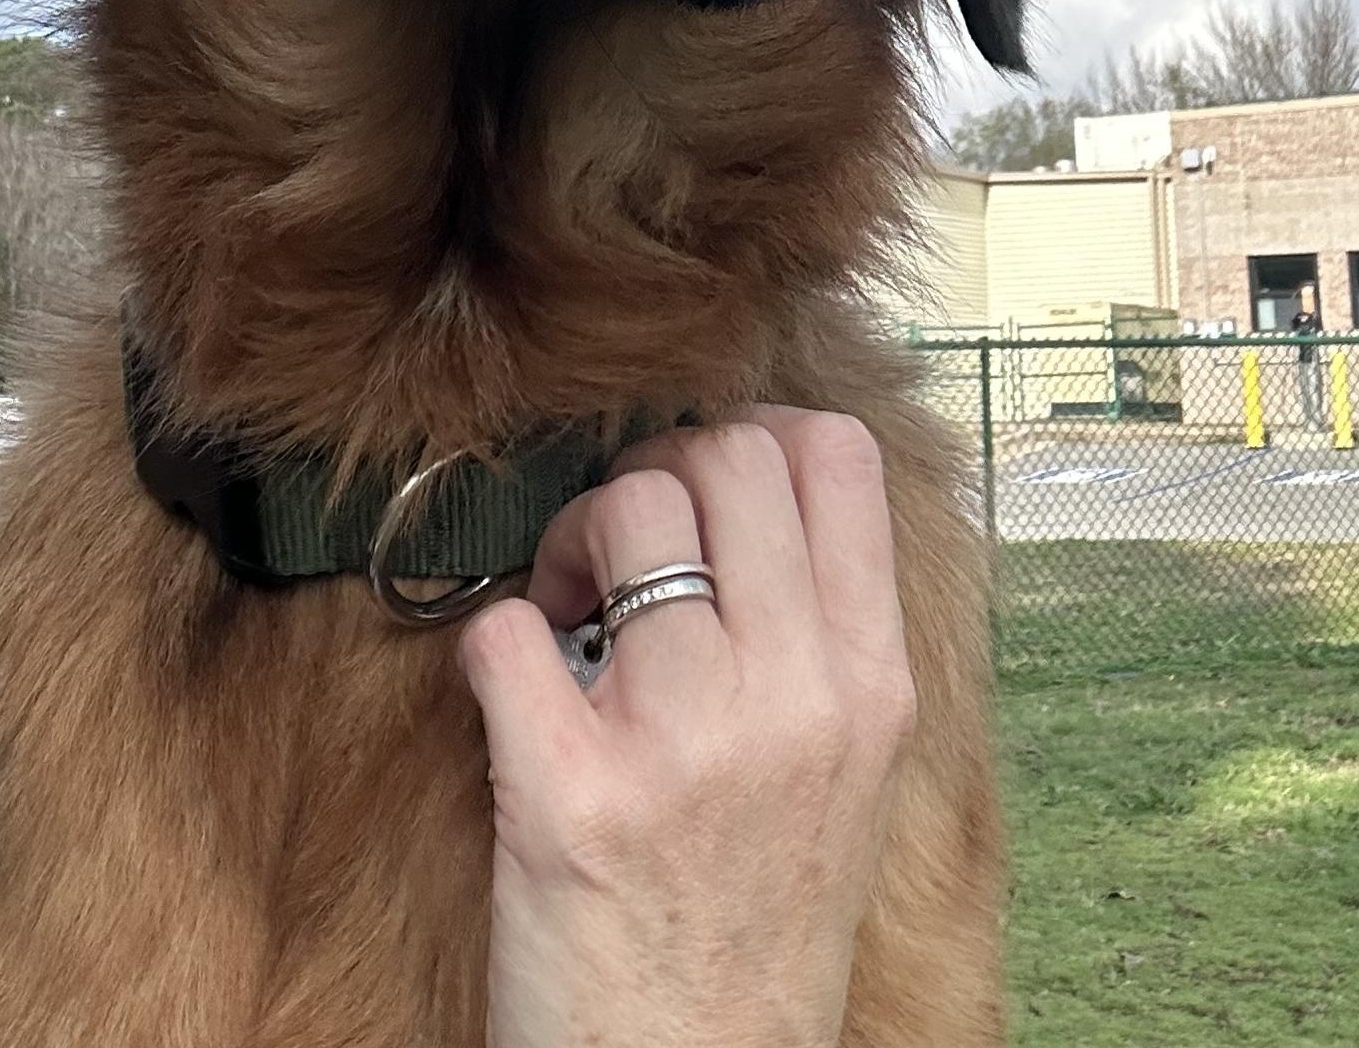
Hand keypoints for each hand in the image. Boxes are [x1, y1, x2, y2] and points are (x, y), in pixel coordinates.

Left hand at [456, 409, 917, 1047]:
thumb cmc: (763, 925)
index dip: (755, 434)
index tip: (709, 484)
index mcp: (870, 684)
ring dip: (569, 539)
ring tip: (566, 610)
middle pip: (725, 455)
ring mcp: (684, 743)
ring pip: (623, 510)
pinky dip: (488, 638)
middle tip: (622, 552)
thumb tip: (761, 491)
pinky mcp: (570, 797)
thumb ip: (823, 636)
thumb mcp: (853, 772)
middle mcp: (794, 697)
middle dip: (653, 474)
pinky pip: (502, 630)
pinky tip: (510, 687)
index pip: (836, 457)